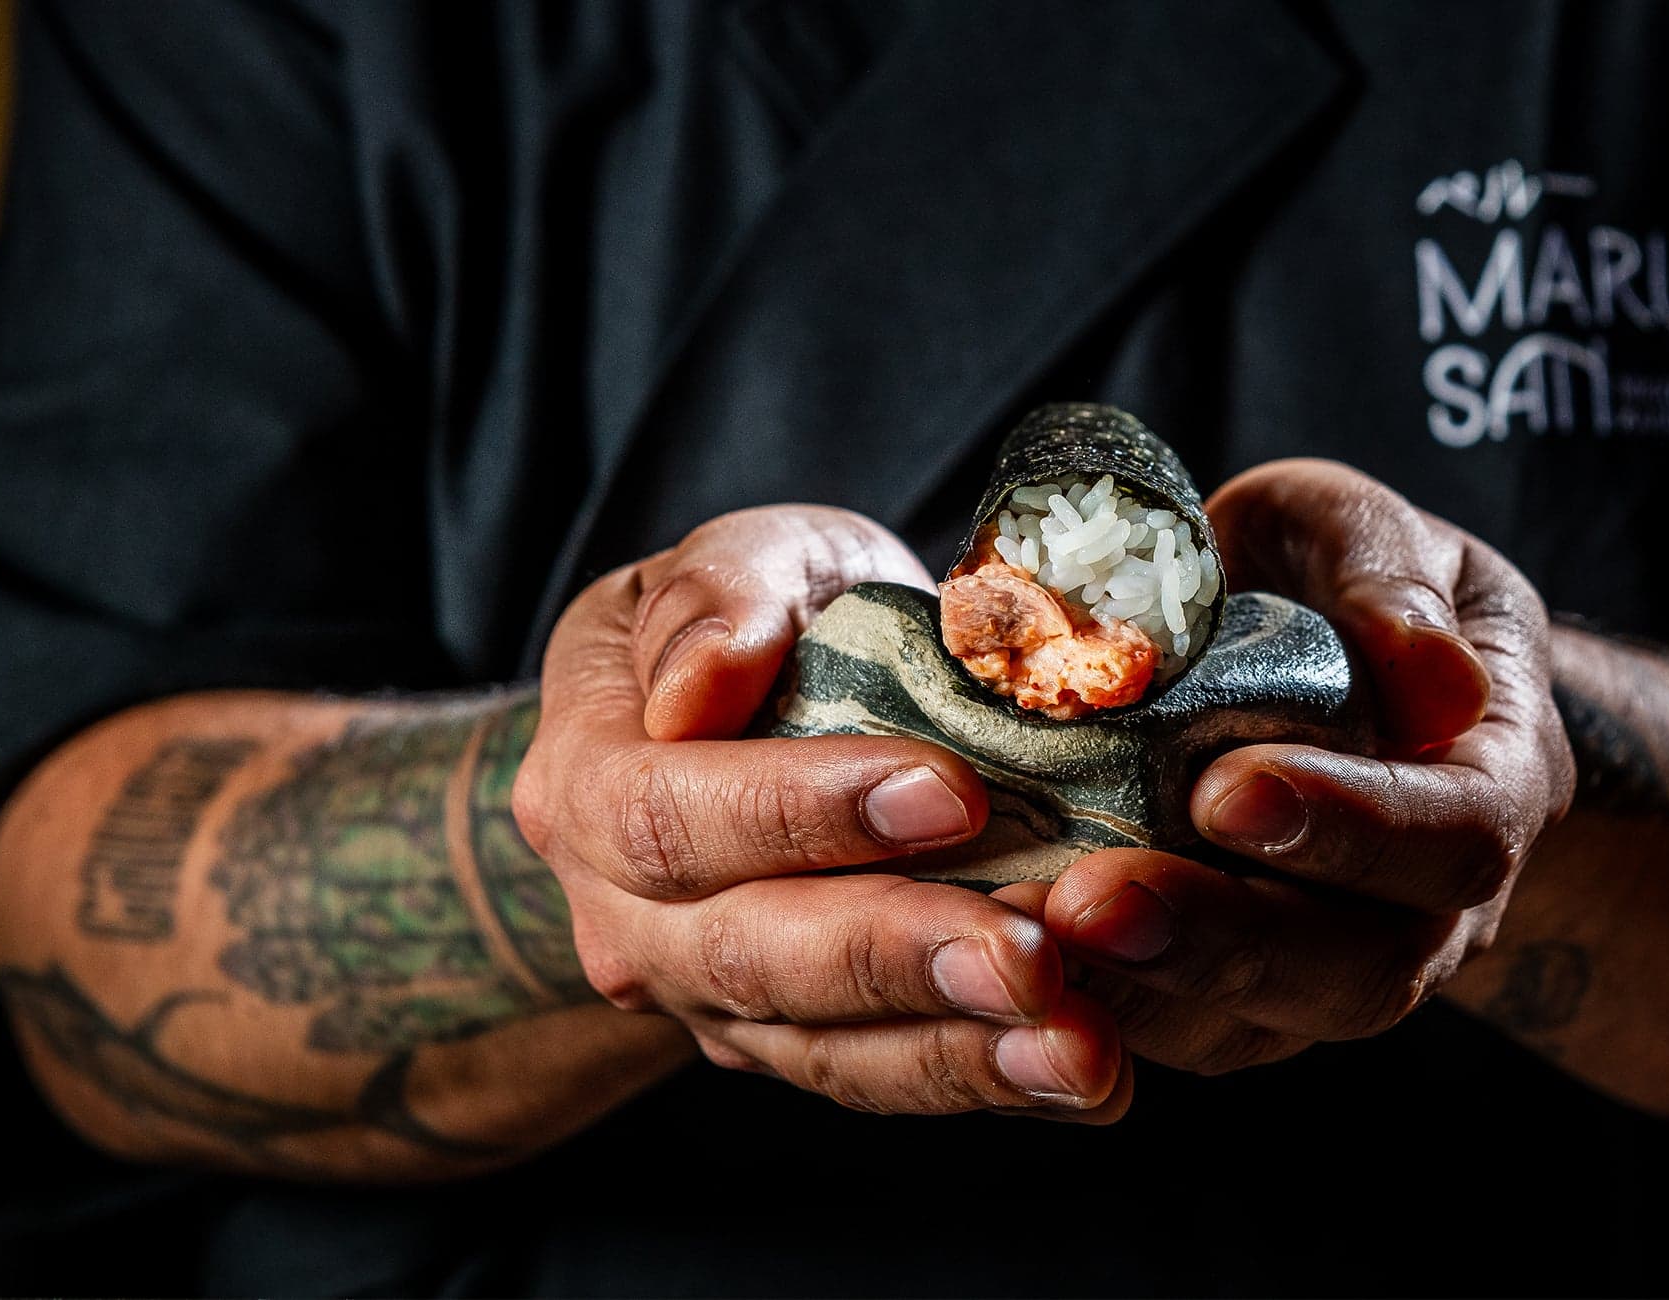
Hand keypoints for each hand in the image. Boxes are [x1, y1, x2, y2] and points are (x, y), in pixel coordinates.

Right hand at [515, 506, 1129, 1118]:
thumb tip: (700, 683)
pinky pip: (878, 1079)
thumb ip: (718, 596)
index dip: (801, 812)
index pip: (669, 816)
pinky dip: (985, 1079)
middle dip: (897, 957)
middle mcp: (624, 918)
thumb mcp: (746, 558)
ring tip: (1078, 1048)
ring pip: (819, 1048)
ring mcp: (703, 1000)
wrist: (764, 701)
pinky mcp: (788, 1045)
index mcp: (582, 780)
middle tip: (1028, 955)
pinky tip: (1086, 1074)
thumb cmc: (763, 613)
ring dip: (958, 1053)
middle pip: (746, 956)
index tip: (949, 792)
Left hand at [1039, 461, 1574, 1073]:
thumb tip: (1436, 672)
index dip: (1351, 825)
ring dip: (1145, 993)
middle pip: (1364, 969)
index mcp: (1495, 776)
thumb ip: (1385, 572)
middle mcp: (1438, 904)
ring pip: (1268, 1026)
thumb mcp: (1361, 529)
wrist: (1319, 653)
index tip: (1224, 791)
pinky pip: (1191, 1035)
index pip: (1455, 832)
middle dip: (1223, 940)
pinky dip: (1100, 1012)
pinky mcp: (1252, 1002)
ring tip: (1030, 944)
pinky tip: (1012, 969)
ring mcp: (1345, 964)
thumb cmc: (1337, 578)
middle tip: (1093, 902)